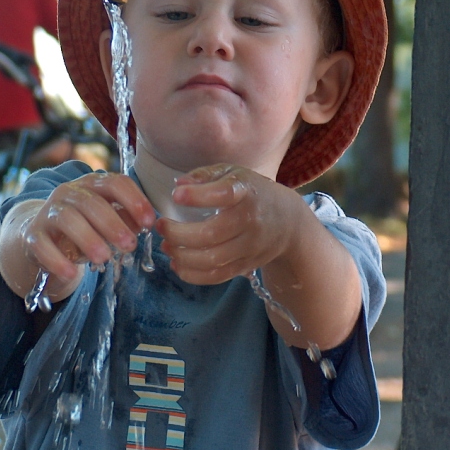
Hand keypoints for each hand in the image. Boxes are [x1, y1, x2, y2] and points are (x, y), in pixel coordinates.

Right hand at [11, 172, 155, 288]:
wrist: (44, 239)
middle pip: (91, 202)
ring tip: (104, 258)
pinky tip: (72, 274)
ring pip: (67, 218)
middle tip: (129, 245)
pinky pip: (43, 245)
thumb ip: (126, 220)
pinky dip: (57, 260)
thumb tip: (144, 225)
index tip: (149, 223)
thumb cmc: (85, 228)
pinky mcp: (34, 234)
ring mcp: (49, 212)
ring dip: (88, 239)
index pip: (115, 183)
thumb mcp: (107, 223)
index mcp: (93, 185)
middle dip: (113, 224)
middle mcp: (69, 193)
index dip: (134, 201)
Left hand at [156, 164, 298, 285]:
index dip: (197, 196)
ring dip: (181, 255)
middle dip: (177, 233)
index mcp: (246, 192)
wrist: (288, 222)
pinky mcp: (245, 266)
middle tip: (160, 225)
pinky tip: (177, 263)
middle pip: (210, 234)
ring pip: (211, 260)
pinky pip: (216, 276)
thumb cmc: (251, 193)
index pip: (224, 194)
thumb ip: (204, 176)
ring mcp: (249, 247)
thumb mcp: (232, 173)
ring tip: (167, 245)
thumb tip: (178, 185)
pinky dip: (192, 274)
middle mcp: (250, 221)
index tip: (176, 195)